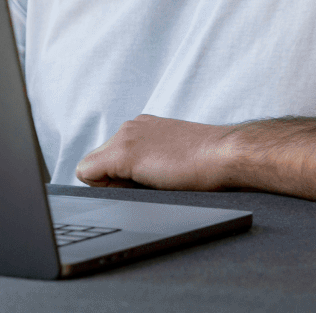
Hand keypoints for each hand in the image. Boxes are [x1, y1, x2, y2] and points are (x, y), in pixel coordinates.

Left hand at [75, 114, 238, 189]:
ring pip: (93, 169)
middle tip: (151, 185)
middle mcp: (131, 127)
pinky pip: (87, 174)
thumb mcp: (174, 157)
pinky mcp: (125, 152)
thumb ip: (152, 162)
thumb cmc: (210, 163)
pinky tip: (141, 186)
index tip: (148, 185)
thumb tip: (139, 184)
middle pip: (99, 164)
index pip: (110, 158)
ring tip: (152, 184)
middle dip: (115, 182)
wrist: (228, 154)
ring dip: (115, 185)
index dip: (122, 179)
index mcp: (143, 128)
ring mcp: (126, 137)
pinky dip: (106, 188)